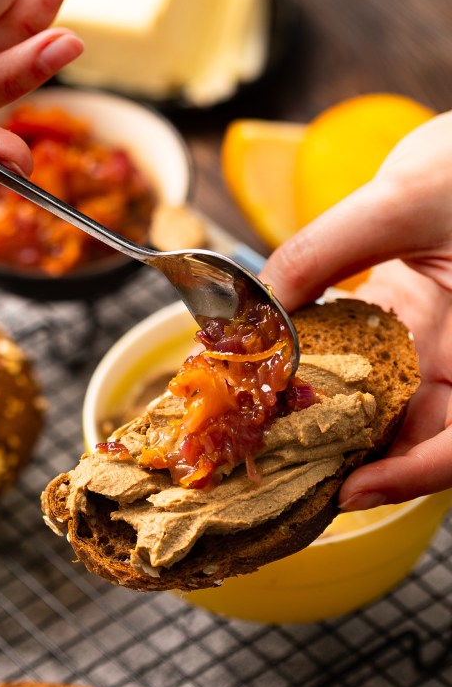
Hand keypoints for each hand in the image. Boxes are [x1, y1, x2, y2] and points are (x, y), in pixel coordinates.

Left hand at [261, 109, 451, 507]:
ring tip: (265, 429)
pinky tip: (272, 373)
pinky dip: (318, 371)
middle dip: (350, 457)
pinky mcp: (401, 318)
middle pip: (415, 433)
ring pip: (381, 404)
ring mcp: (430, 339)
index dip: (414, 476)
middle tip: (279, 464)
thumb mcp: (405, 195)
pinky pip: (360, 360)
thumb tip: (257, 304)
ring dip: (325, 419)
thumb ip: (328, 249)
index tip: (352, 491)